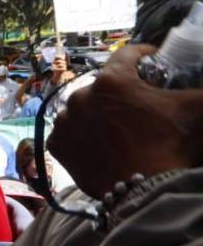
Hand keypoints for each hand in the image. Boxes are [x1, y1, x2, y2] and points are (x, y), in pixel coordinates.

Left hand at [47, 44, 202, 198]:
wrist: (142, 191)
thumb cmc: (169, 145)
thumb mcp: (195, 110)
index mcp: (111, 80)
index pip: (128, 54)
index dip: (144, 54)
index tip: (153, 59)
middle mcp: (80, 95)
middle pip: (104, 86)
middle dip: (121, 92)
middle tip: (139, 106)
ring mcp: (64, 122)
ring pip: (83, 109)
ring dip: (98, 113)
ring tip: (118, 128)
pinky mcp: (56, 145)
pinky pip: (69, 133)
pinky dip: (82, 136)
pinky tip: (99, 144)